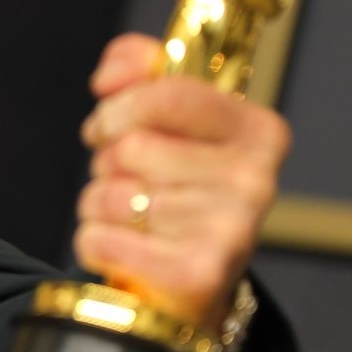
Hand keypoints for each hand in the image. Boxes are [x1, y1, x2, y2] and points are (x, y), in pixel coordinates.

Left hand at [74, 33, 287, 326]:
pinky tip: (127, 250)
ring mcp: (230, 230)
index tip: (107, 127)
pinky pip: (97, 238)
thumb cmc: (173, 186)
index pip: (166, 94)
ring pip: (107, 194)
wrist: (192, 282)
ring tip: (133, 219)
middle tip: (131, 183)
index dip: (117, 110)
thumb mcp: (165, 116)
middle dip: (107, 163)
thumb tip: (109, 78)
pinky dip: (93, 243)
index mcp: (258, 131)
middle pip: (129, 147)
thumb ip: (139, 69)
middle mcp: (256, 181)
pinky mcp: (195, 274)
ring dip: (99, 205)